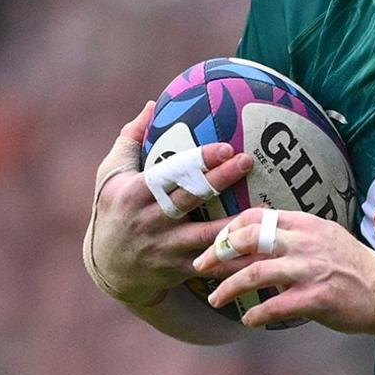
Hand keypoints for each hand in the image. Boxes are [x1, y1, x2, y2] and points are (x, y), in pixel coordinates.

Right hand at [84, 102, 252, 308]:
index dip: (198, 160)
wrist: (108, 267)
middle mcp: (151, 219)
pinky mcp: (180, 269)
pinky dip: (237, 260)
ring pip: (207, 234)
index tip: (225, 146)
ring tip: (266, 209)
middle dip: (221, 178)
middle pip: (191, 197)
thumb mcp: (111, 174)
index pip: (171, 173)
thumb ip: (131, 140)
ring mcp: (167, 246)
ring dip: (236, 222)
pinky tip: (263, 252)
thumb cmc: (113, 210)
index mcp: (136, 192)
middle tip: (249, 161)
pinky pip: (213, 264)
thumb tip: (153, 105)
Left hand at [193, 210, 374, 333]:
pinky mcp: (318, 298)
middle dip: (218, 253)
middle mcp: (306, 242)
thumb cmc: (357, 269)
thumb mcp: (327, 239)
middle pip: (248, 240)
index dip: (229, 229)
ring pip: (255, 273)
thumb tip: (262, 241)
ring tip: (216, 298)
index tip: (216, 244)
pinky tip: (247, 319)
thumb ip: (297, 237)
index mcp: (306, 224)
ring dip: (228, 287)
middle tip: (200, 267)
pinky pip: (275, 306)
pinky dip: (255, 314)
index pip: (256, 217)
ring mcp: (311, 270)